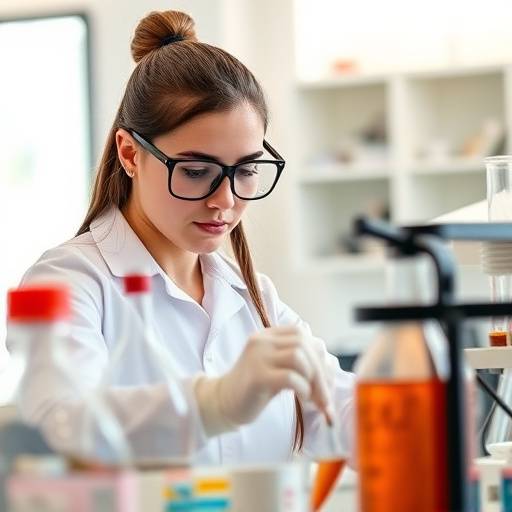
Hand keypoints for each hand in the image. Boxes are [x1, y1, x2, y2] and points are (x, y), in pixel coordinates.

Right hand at [195, 325, 334, 435]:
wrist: (222, 403)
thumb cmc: (254, 388)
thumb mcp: (276, 366)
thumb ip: (296, 358)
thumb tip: (330, 363)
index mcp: (268, 335)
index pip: (303, 334)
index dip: (319, 355)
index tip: (326, 379)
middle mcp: (262, 341)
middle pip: (304, 344)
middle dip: (321, 372)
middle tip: (325, 397)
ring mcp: (258, 357)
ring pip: (299, 357)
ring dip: (314, 380)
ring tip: (311, 397)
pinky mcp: (257, 376)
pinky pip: (290, 377)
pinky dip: (304, 389)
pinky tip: (302, 399)